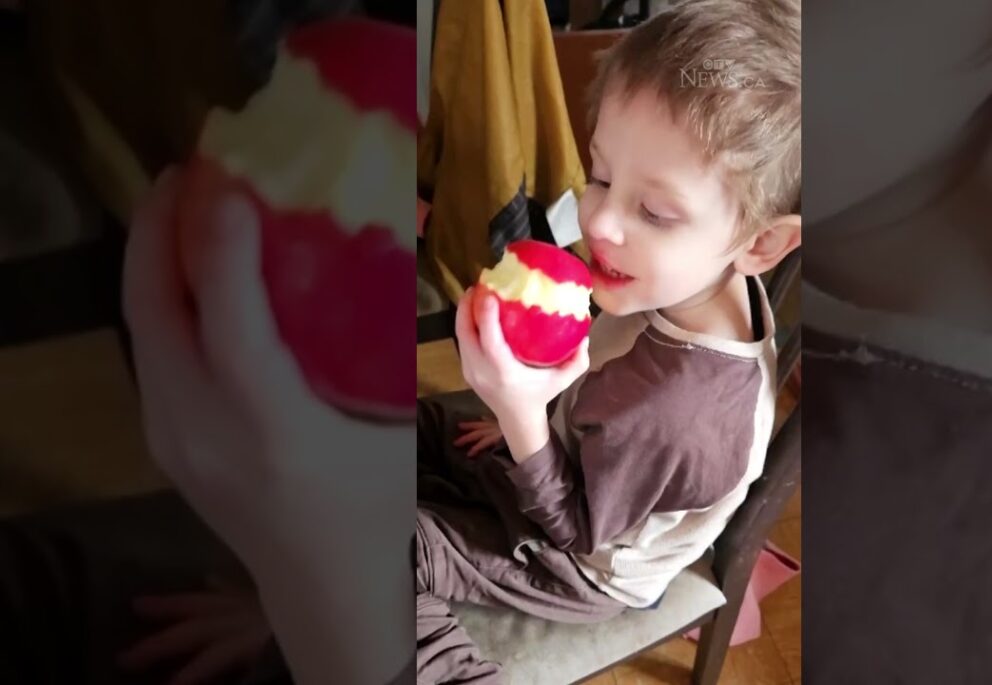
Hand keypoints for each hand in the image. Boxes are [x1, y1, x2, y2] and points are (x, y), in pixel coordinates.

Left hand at [122, 168, 412, 684]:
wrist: (323, 583)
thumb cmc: (373, 500)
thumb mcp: (393, 420)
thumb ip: (375, 342)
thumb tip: (374, 252)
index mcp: (275, 430)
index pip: (229, 326)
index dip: (222, 248)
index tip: (229, 184)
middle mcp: (205, 431)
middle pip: (154, 313)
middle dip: (163, 228)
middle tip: (192, 168)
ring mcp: (172, 437)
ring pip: (140, 326)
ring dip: (155, 255)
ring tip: (186, 203)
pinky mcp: (160, 439)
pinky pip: (149, 348)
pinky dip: (161, 294)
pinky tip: (190, 270)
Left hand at [454, 287, 587, 458]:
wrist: (517, 418)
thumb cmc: (540, 394)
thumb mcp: (563, 380)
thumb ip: (578, 361)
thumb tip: (586, 335)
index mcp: (504, 373)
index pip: (490, 342)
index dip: (486, 316)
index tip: (490, 294)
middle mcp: (483, 371)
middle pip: (465, 333)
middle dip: (468, 306)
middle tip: (480, 284)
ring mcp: (470, 371)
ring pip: (460, 335)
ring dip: (465, 311)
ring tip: (476, 291)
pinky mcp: (466, 369)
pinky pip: (462, 341)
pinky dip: (466, 322)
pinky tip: (476, 309)